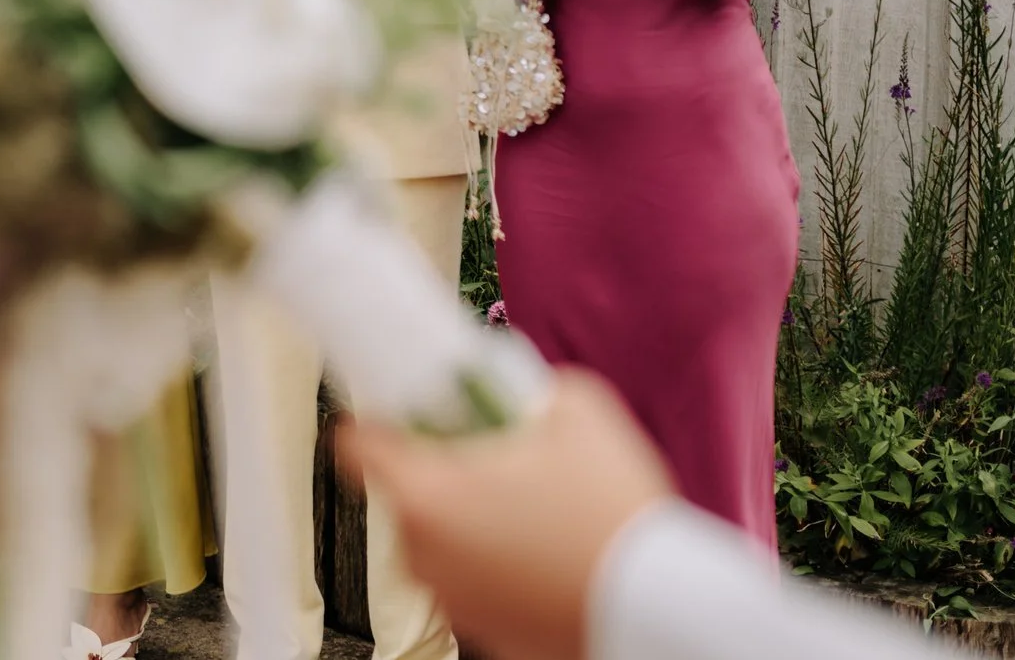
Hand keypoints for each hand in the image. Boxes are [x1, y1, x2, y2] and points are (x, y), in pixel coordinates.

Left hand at [343, 369, 675, 659]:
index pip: (354, 444)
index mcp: (425, 494)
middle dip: (442, 468)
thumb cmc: (613, 520)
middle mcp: (423, 553)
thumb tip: (506, 386)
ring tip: (535, 508)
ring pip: (439, 536)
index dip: (380, 417)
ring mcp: (451, 597)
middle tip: (497, 456)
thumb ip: (522, 385)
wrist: (659, 611)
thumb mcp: (576, 410)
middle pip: (402, 490)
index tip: (404, 408)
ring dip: (471, 518)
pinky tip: (545, 547)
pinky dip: (496, 560)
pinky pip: (473, 576)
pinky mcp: (482, 630)